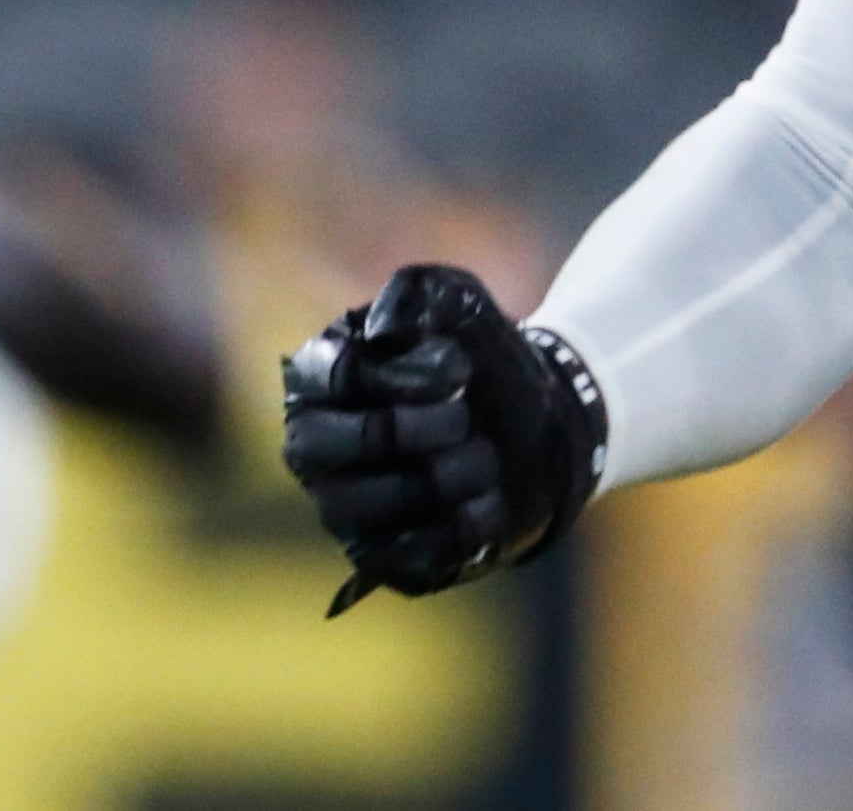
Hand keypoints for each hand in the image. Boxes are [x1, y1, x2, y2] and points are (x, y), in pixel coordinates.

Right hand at [281, 264, 606, 614]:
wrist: (538, 416)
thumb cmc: (481, 355)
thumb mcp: (456, 300)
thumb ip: (414, 295)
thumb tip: (381, 331)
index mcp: (319, 380)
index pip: (334, 378)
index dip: (404, 374)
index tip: (458, 368)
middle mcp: (314, 448)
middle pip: (343, 446)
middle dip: (417, 429)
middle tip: (465, 417)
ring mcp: (341, 506)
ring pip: (365, 507)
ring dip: (443, 479)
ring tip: (485, 458)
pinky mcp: (380, 556)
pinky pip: (400, 558)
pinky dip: (456, 528)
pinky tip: (488, 502)